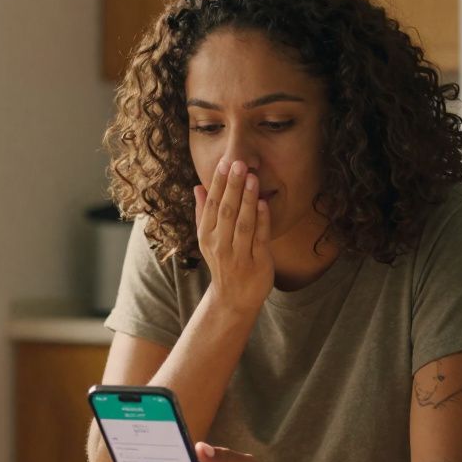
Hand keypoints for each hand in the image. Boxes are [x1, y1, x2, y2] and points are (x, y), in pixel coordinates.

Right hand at [194, 157, 272, 315]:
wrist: (233, 299)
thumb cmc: (223, 262)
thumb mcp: (208, 239)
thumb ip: (203, 212)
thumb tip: (197, 187)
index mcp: (206, 236)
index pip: (211, 205)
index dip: (217, 183)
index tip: (223, 163)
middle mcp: (219, 245)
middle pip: (226, 211)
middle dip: (232, 186)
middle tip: (238, 163)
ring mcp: (238, 255)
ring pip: (243, 223)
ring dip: (248, 200)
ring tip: (252, 178)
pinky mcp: (257, 263)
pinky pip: (259, 238)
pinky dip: (262, 220)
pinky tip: (264, 203)